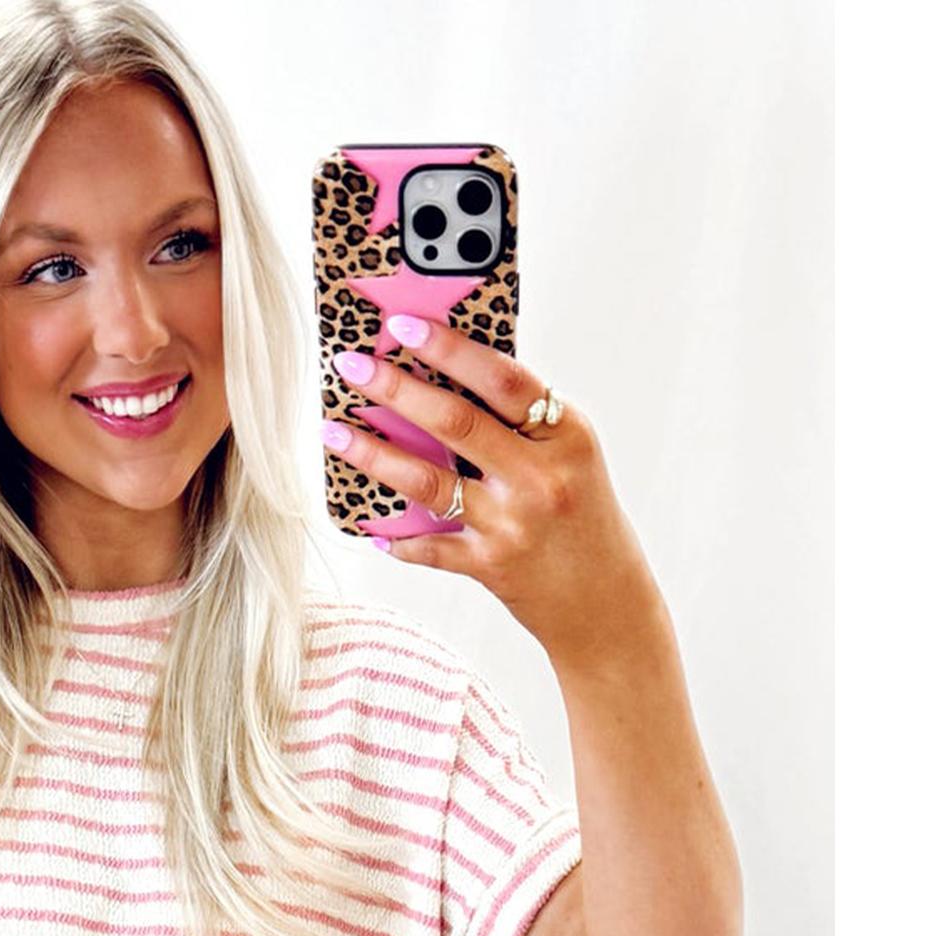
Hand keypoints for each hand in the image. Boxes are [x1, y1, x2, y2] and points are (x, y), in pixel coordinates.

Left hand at [323, 314, 667, 667]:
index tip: (403, 326)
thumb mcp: (572, 457)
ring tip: (335, 432)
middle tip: (350, 366)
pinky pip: (429, 547)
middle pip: (455, 423)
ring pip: (429, 481)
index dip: (450, 349)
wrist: (608, 603)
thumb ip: (522, 424)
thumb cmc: (584, 518)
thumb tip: (444, 378)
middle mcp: (540, 477)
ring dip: (374, 454)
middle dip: (395, 389)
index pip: (502, 379)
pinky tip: (368, 524)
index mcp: (567, 435)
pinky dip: (397, 536)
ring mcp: (513, 525)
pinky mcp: (490, 568)